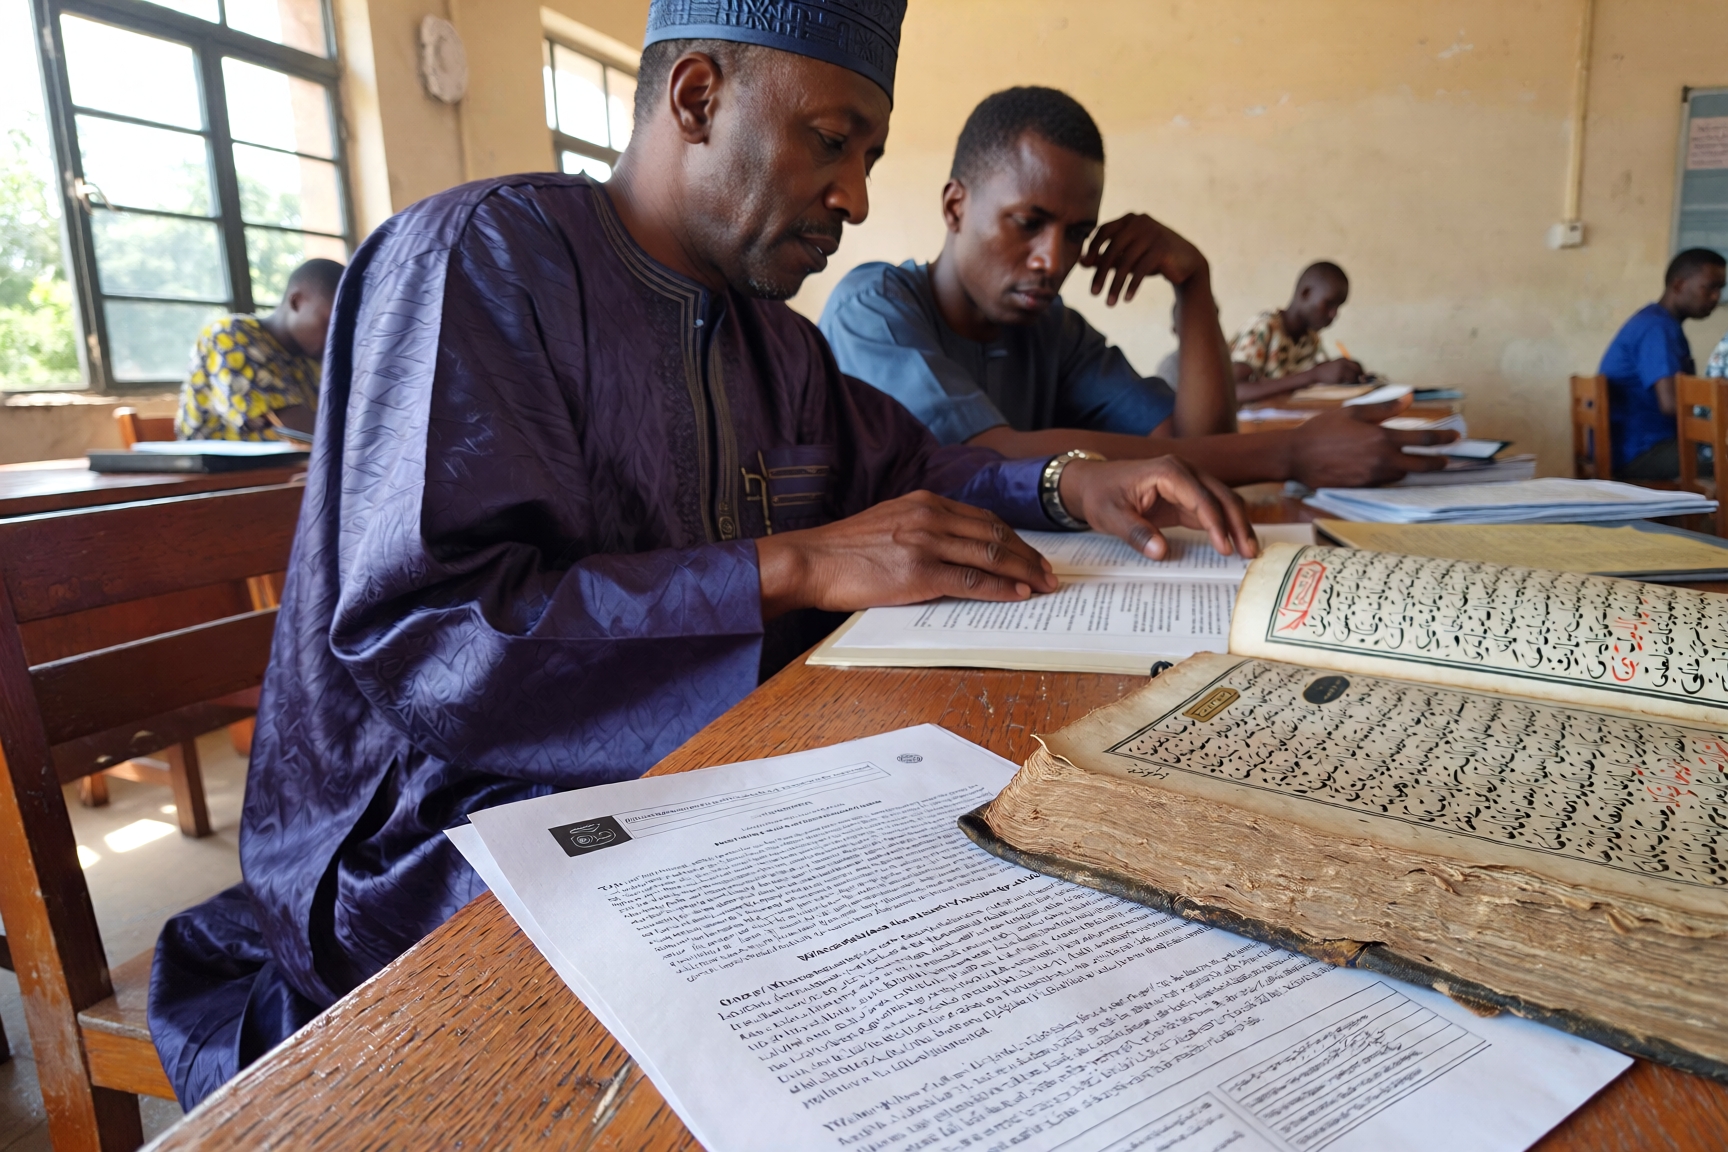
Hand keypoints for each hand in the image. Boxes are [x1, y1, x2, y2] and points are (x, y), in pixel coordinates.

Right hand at [755, 491, 1057, 617]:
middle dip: (1028, 556)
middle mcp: (930, 516)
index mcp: (924, 502)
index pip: (983, 518)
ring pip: (990, 556)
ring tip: (1043, 586)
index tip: (1031, 554)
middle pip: (995, 534)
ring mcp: (926, 543)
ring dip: (1023, 572)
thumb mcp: (888, 522)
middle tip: (1049, 572)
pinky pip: (972, 581)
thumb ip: (921, 527)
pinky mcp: (919, 573)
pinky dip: (1001, 589)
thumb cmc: (844, 550)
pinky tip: (1018, 595)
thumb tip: (954, 546)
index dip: (1014, 538)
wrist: (810, 561)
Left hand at [1060, 456, 1257, 560]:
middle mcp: (1184, 473)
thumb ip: (1135, 532)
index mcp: (1168, 472)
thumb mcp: (1110, 515)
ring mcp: (1188, 484)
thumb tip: (1160, 551)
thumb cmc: (1100, 495)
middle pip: (1222, 496)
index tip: (1224, 548)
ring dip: (1237, 525)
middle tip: (1249, 552)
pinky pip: (1212, 510)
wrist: (1091, 484)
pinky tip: (1233, 545)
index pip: (1201, 498)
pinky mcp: (1186, 498)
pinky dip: (1225, 526)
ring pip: (1223, 502)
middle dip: (1238, 524)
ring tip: (1249, 551)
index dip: (1216, 524)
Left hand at [1078, 213, 1207, 305]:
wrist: (1186, 262)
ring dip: (1116, 285)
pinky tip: (1126, 299)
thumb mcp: (1127, 257)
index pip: (1103, 231)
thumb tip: (1081, 262)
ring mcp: (1152, 234)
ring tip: (1110, 303)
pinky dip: (1132, 285)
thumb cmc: (1151, 257)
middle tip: (1094, 293)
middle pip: (1113, 249)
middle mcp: (1140, 222)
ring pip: (1126, 262)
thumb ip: (1105, 257)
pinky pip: (1141, 269)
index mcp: (1129, 219)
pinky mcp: (1162, 248)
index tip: (1085, 265)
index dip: (1092, 247)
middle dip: (1101, 273)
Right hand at [1286, 399, 1459, 487]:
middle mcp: (1383, 460)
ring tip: (1417, 463)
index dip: (1443, 439)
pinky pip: (1385, 482)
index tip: (1455, 438)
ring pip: (1403, 475)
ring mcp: (1373, 476)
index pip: (1424, 439)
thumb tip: (1409, 397)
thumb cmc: (1321, 429)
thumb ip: (1384, 408)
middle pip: (1422, 464)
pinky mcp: (1363, 487)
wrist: (1296, 456)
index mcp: (1382, 437)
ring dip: (1412, 469)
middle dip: (1438, 461)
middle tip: (1446, 459)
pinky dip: (1391, 475)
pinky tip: (1389, 470)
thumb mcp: (1353, 412)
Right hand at [1309, 358, 1364, 384]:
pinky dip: (1350, 382)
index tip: (1362, 376)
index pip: (1357, 364)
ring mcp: (1341, 370)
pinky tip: (1346, 383)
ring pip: (1354, 375)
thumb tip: (1359, 374)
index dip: (1361, 371)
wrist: (1316, 374)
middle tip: (1361, 381)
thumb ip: (1346, 368)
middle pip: (1357, 369)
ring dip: (1355, 380)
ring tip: (1352, 382)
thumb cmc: (1327, 371)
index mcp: (1343, 360)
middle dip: (1360, 375)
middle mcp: (1343, 363)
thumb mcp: (1337, 366)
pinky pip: (1348, 380)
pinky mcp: (1339, 376)